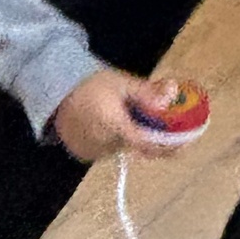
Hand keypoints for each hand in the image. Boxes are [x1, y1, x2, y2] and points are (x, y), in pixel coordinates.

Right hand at [52, 70, 190, 164]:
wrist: (54, 92)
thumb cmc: (90, 84)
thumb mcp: (122, 83)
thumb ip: (148, 92)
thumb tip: (174, 91)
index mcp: (114, 125)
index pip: (147, 144)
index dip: (168, 146)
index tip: (184, 142)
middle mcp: (104, 143)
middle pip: (137, 146)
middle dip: (149, 135)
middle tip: (156, 120)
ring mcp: (93, 152)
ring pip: (124, 149)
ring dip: (131, 137)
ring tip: (127, 116)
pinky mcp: (85, 155)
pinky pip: (109, 150)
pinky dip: (116, 140)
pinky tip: (110, 124)